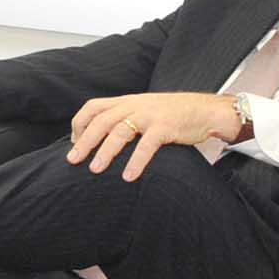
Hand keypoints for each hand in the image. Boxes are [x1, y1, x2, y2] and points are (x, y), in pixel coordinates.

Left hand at [68, 92, 239, 179]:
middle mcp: (135, 105)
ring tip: (95, 169)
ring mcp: (150, 115)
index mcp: (127, 101)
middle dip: (84, 141)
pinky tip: (129, 177)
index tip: (73, 142)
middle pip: (101, 121)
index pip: (93, 106)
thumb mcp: (145, 110)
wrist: (206, 110)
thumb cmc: (173, 114)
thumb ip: (125, 118)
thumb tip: (102, 138)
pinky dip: (136, 161)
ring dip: (105, 152)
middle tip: (72, 160)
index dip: (79, 123)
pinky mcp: (166, 126)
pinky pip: (147, 145)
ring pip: (120, 131)